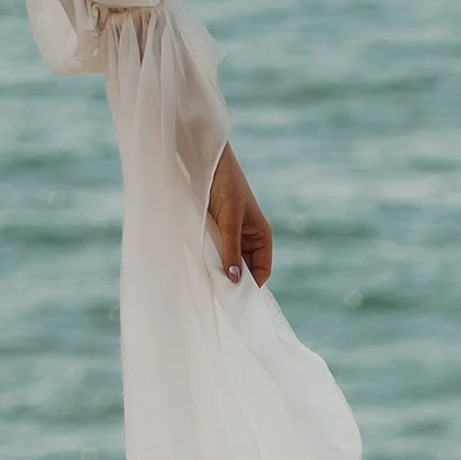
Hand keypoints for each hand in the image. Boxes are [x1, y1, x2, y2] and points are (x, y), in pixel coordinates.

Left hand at [207, 145, 271, 285]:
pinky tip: (198, 266)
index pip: (262, 271)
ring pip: (227, 263)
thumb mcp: (230, 219)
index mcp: (261, 236)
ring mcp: (230, 236)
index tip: (235, 299)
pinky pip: (213, 253)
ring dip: (218, 271)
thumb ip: (231, 249)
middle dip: (233, 280)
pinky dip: (208, 260)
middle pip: (244, 270)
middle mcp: (248, 239)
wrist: (206, 160)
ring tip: (206, 281)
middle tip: (216, 293)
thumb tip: (235, 280)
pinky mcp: (213, 232)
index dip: (251, 286)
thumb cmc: (226, 185)